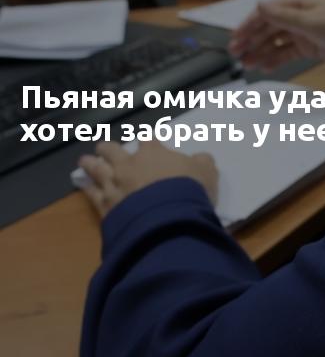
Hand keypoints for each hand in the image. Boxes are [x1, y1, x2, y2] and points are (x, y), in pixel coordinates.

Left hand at [78, 141, 218, 217]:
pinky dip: (88, 189)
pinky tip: (85, 187)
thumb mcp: (207, 172)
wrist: (169, 217)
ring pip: (96, 169)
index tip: (148, 142)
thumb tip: (202, 158)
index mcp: (153, 153)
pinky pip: (92, 194)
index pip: (148, 140)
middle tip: (104, 148)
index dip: (148, 141)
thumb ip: (202, 162)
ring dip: (90, 164)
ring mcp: (114, 184)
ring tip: (85, 161)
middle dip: (108, 148)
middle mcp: (128, 164)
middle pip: (112, 150)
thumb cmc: (189, 190)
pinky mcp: (105, 205)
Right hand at [229, 0, 324, 71]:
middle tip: (235, 54)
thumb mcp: (311, 20)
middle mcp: (295, 15)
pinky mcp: (308, 46)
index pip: (264, 13)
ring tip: (247, 64)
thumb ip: (283, 16)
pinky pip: (286, 53)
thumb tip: (259, 5)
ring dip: (260, 52)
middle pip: (267, 29)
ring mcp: (301, 31)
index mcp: (295, 2)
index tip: (235, 38)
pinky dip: (275, 59)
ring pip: (275, 42)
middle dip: (250, 41)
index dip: (248, 26)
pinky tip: (264, 66)